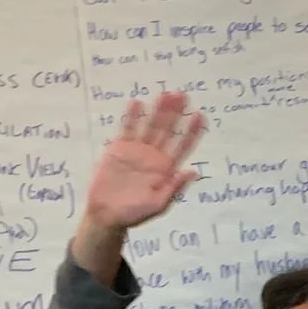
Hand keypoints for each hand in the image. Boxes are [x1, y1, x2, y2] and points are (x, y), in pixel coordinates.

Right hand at [81, 91, 205, 230]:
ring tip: (165, 94)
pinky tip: (137, 103)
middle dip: (175, 113)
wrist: (107, 215)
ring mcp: (136, 150)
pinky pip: (127, 129)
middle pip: (167, 131)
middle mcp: (154, 156)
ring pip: (150, 126)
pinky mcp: (119, 149)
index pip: (182, 146)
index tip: (200, 116)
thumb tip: (193, 172)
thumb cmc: (134, 213)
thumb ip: (174, 188)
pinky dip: (132, 117)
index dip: (191, 132)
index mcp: (166, 169)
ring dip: (158, 111)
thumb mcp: (158, 204)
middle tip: (182, 95)